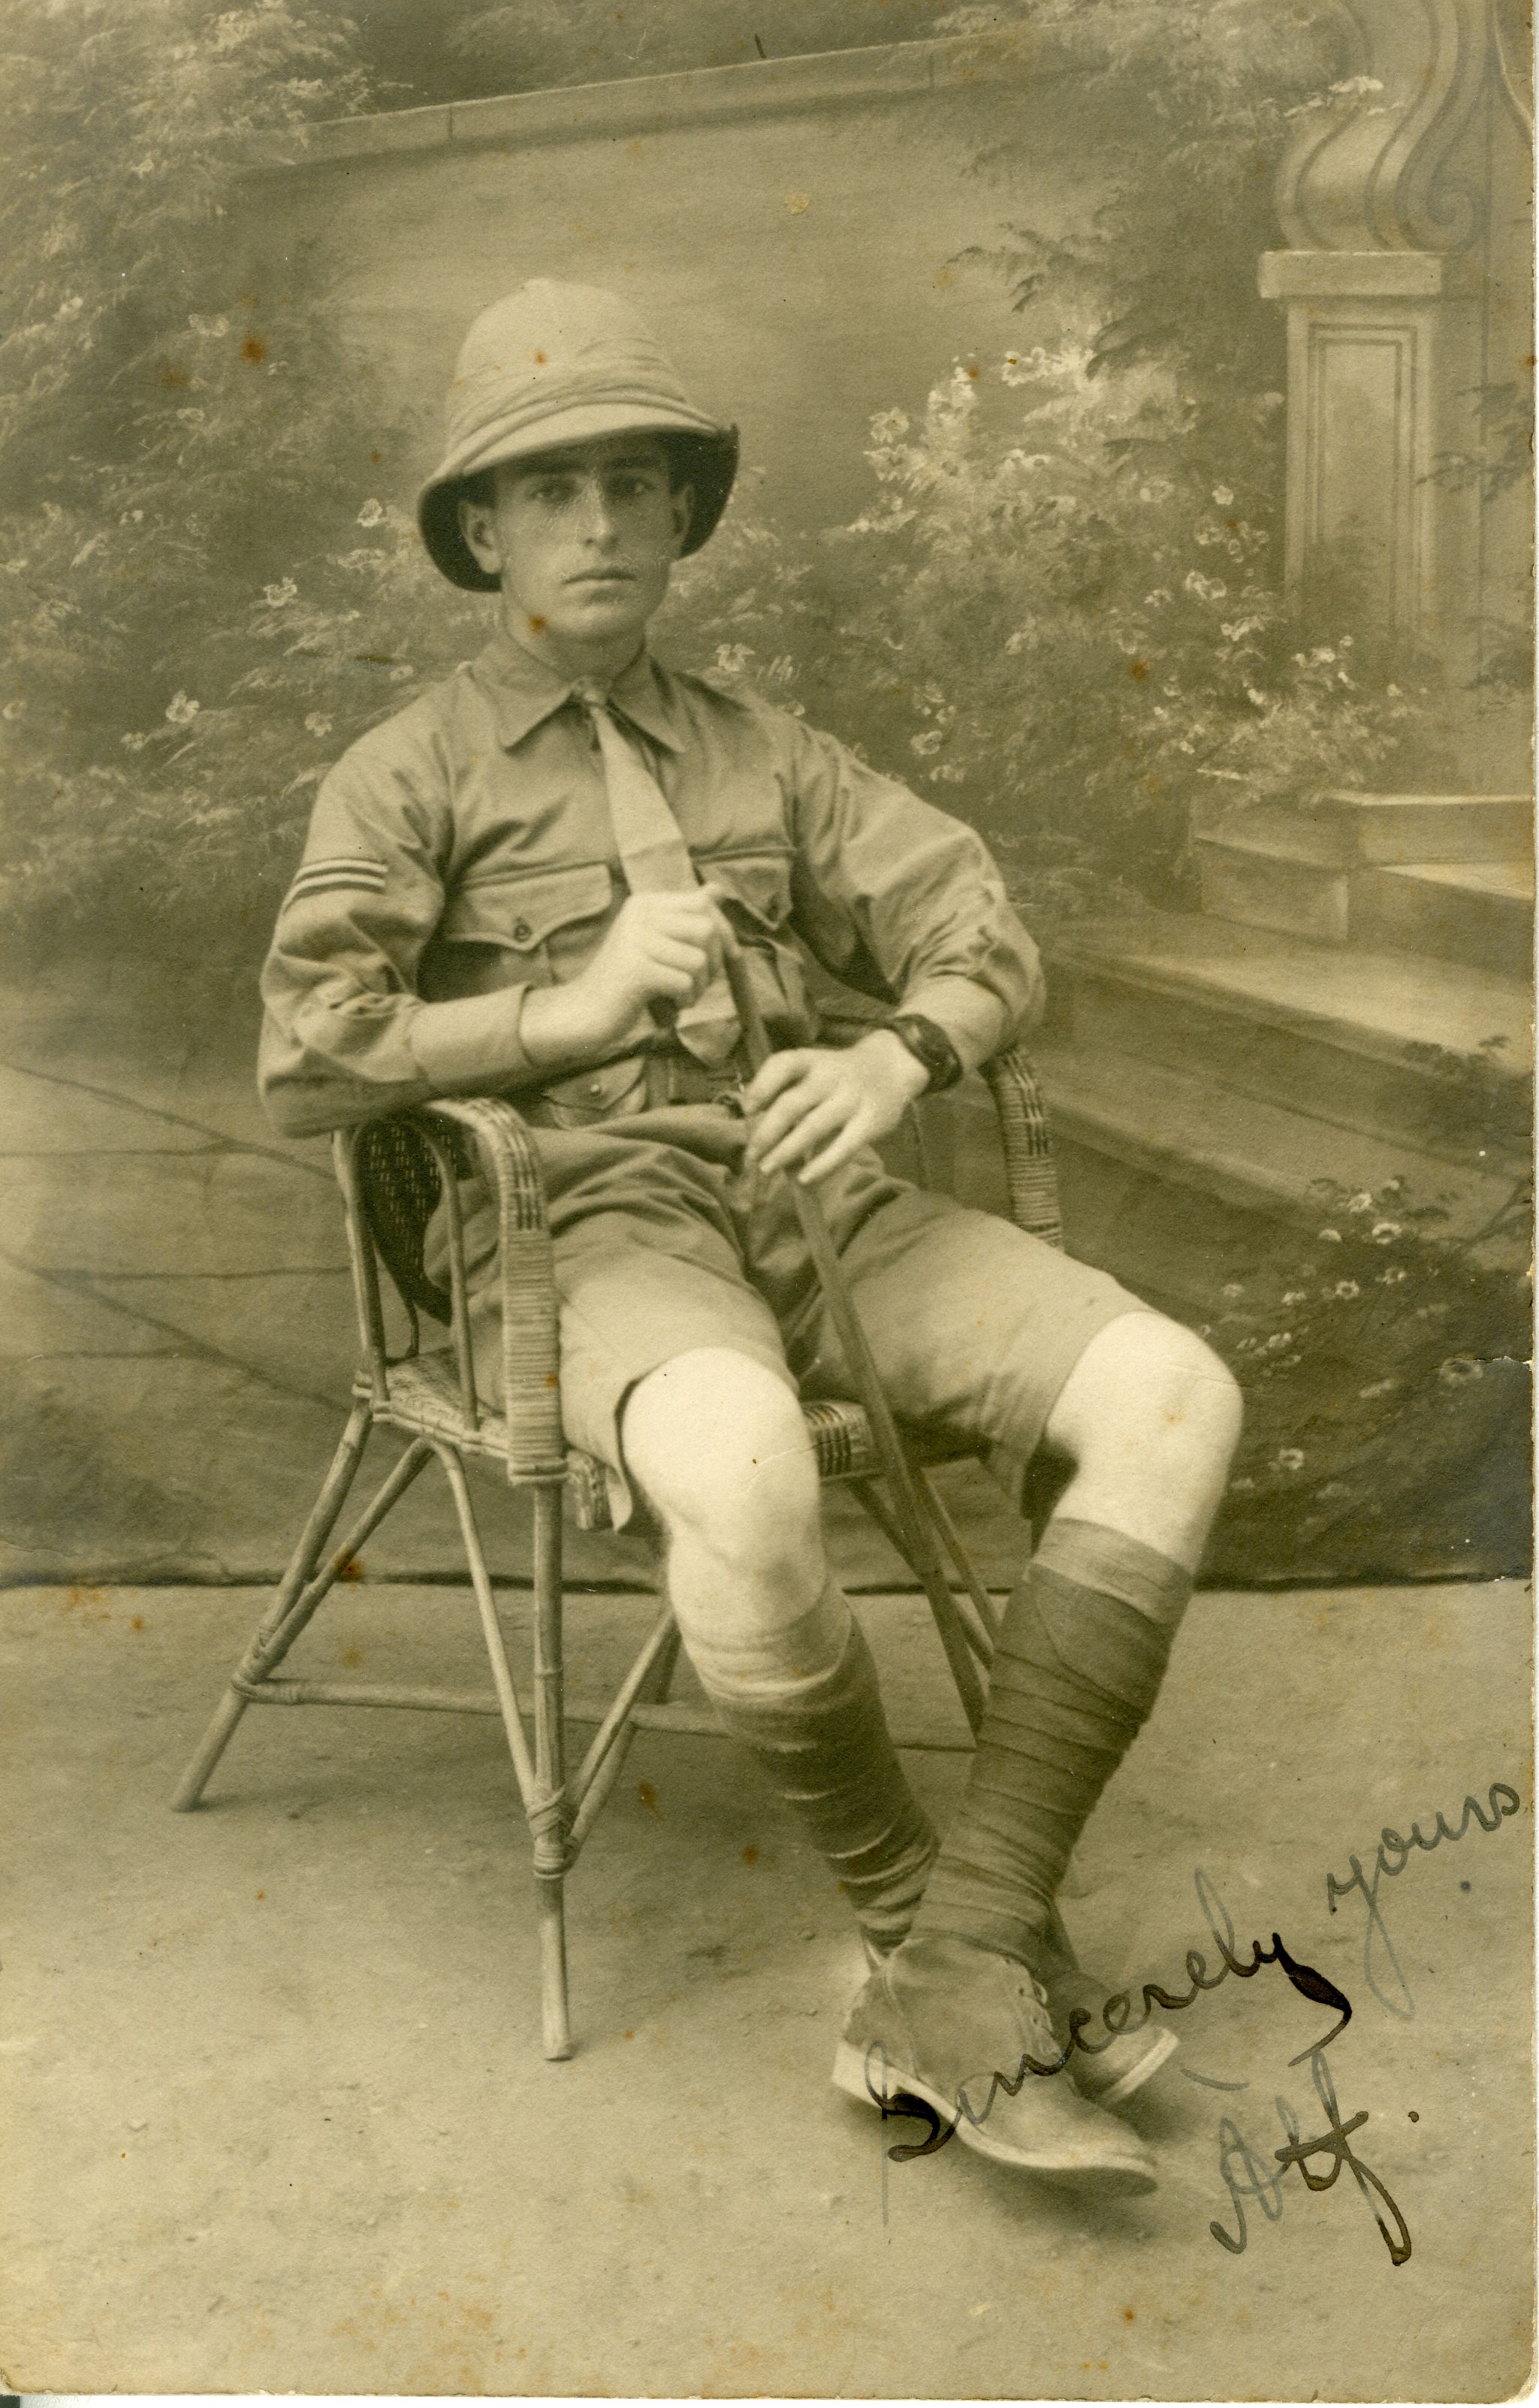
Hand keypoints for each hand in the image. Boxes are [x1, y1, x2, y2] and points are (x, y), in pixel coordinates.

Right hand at [523, 887, 729, 1066]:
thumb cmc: (628, 980)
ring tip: (681, 996)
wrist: (585, 1011)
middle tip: (698, 983)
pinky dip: (685, 1000)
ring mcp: (635, 941)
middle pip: (706, 929)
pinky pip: (684, 983)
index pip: (703, 902)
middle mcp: (639, 915)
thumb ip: (686, 918)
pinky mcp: (636, 970)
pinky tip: (670, 1006)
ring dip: (699, 986)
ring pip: (699, 960)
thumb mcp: (657, 942)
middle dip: (715, 962)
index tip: (729, 955)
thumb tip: (719, 889)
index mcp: (644, 904)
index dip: (725, 930)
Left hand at [743, 1029, 929, 1186]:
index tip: (747, 1109)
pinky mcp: (870, 1122)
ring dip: (786, 1152)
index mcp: (810, 1060)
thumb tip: (755, 1133)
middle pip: (792, 1104)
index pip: (782, 1064)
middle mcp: (829, 1076)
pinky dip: (822, 1165)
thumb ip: (787, 1093)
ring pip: (813, 1127)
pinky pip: (843, 1147)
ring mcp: (851, 1099)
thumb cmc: (837, 1076)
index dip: (761, 1086)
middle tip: (750, 1157)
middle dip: (766, 1133)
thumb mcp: (813, 1070)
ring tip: (767, 1169)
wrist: (891, 1067)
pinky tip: (804, 1179)